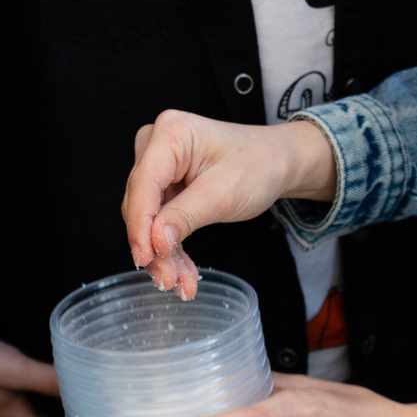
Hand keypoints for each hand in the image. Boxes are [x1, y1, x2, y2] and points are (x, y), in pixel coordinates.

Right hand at [121, 111, 337, 297]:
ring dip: (162, 252)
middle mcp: (157, 143)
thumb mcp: (223, 194)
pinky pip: (158, 218)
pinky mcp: (163, 181)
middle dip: (154, 245)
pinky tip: (181, 271)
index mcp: (171, 133)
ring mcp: (158, 163)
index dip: (140, 225)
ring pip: (147, 216)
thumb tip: (154, 242)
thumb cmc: (257, 166)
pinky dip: (169, 246)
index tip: (144, 259)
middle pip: (141, 203)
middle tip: (168, 281)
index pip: (143, 184)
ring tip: (179, 283)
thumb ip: (184, 217)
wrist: (276, 162)